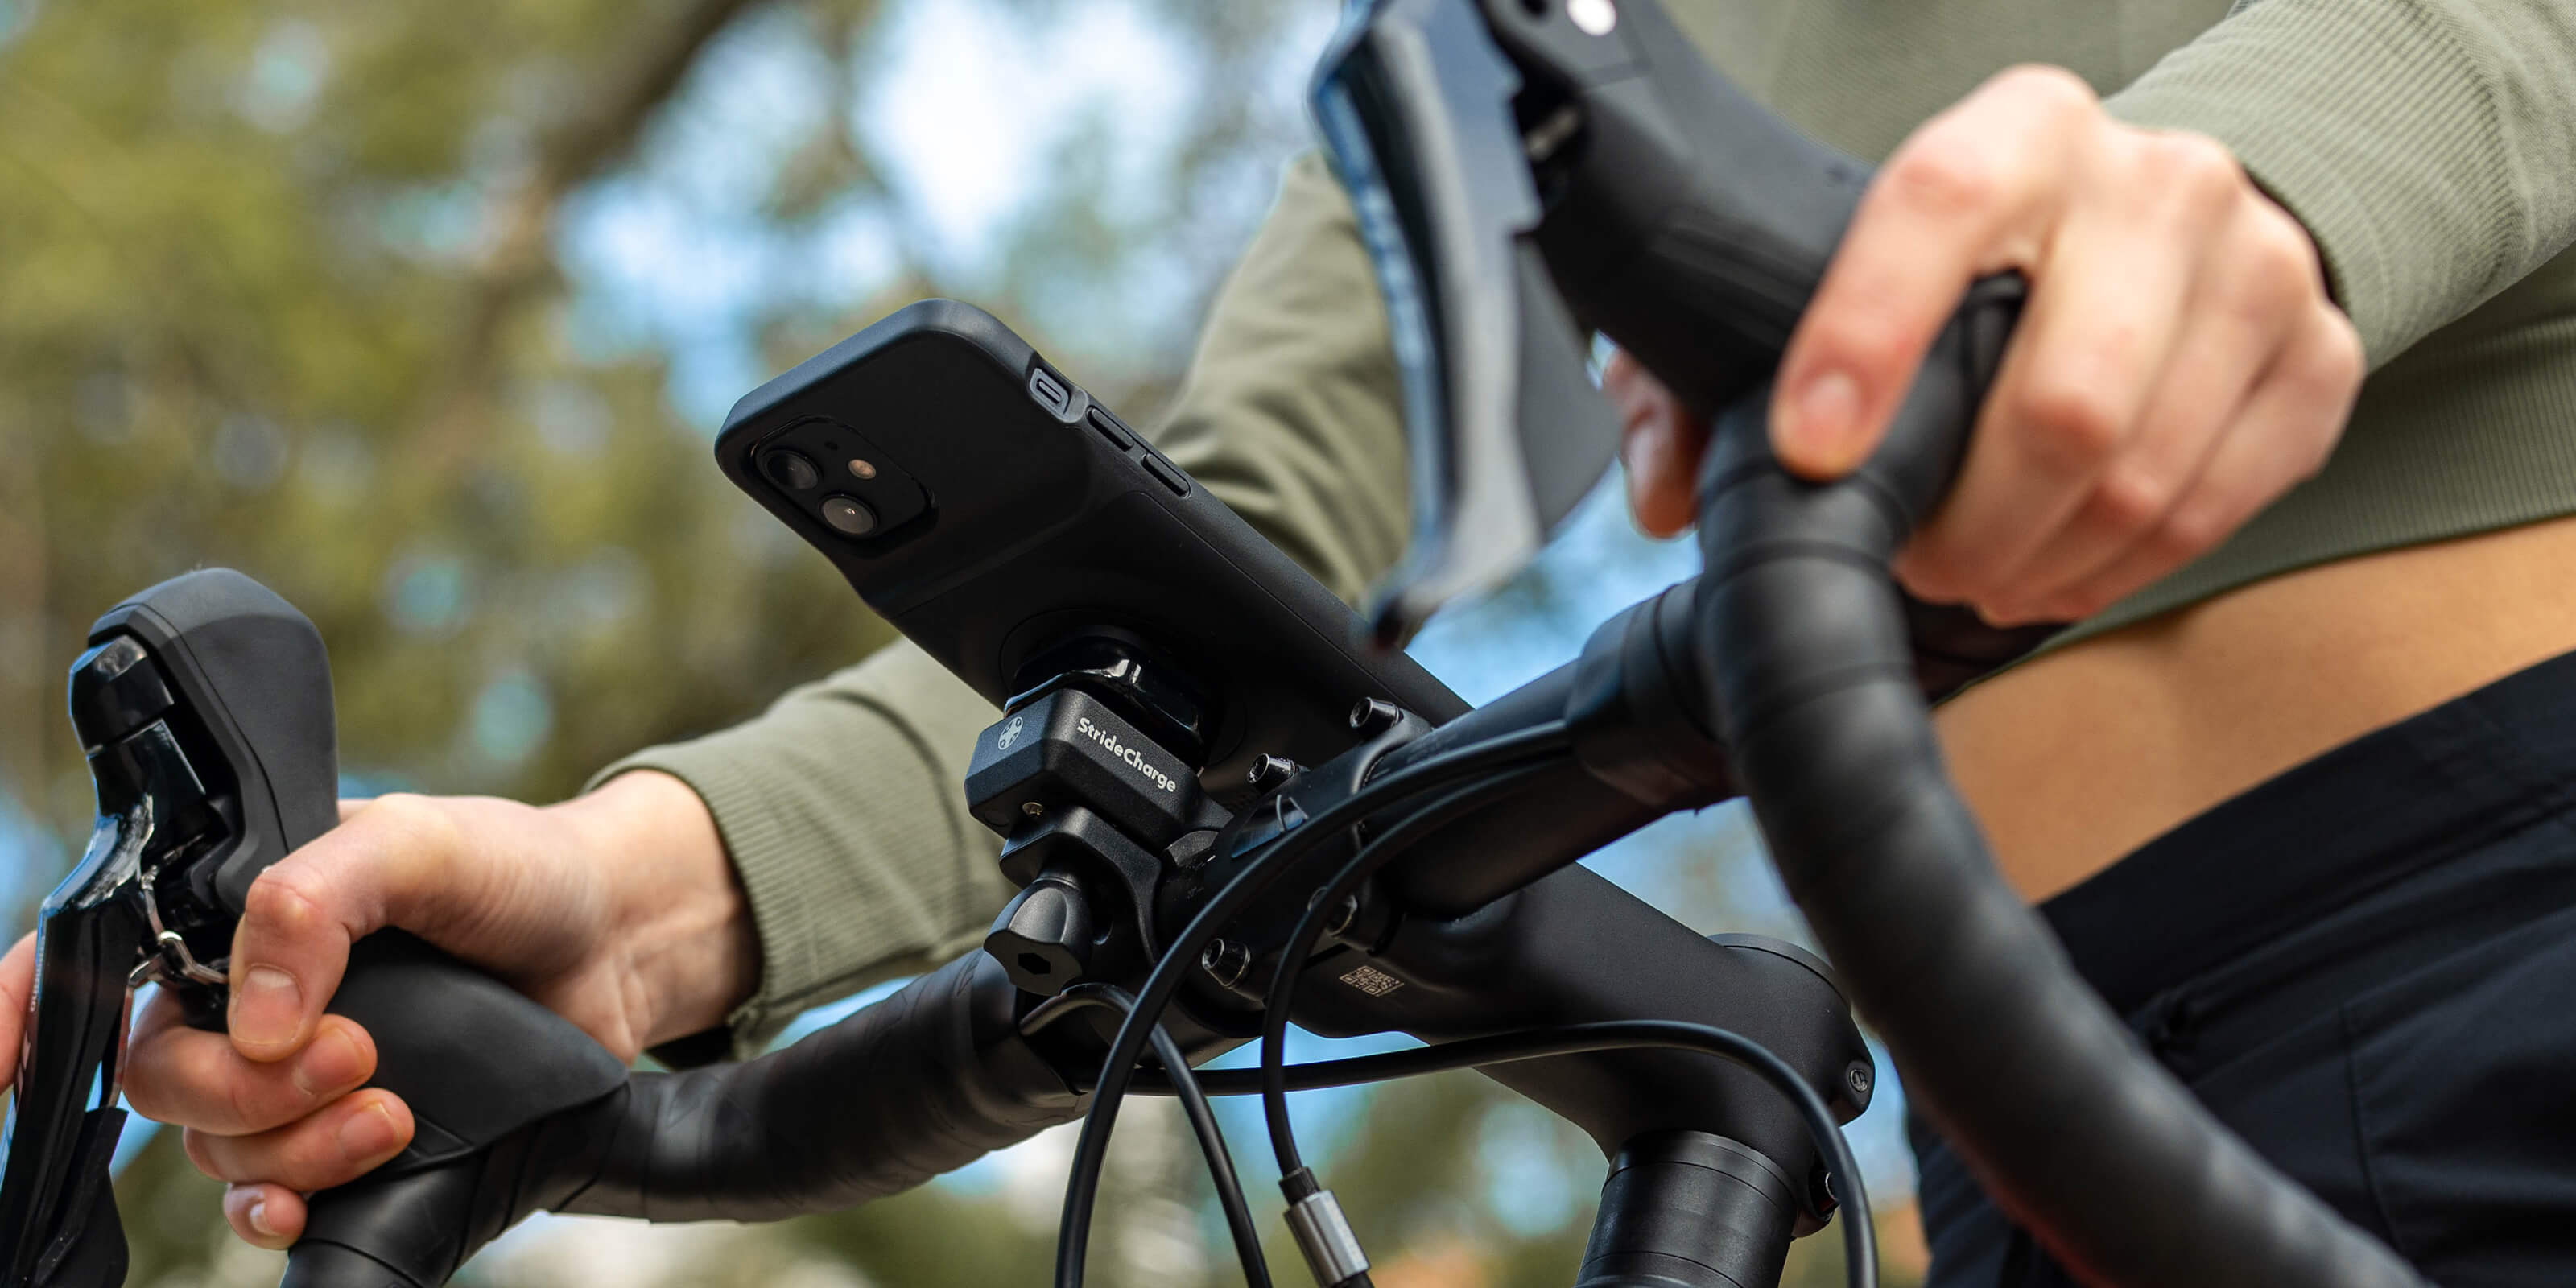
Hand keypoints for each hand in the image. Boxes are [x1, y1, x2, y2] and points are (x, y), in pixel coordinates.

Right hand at [0, 770, 755, 1249]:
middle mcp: (242, 1000)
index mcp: (232, 914)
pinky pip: (266, 1201)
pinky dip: (276, 1211)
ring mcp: (289, 1079)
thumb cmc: (516, 870)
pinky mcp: (345, 1142)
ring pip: (216, 1147)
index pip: (83, 962)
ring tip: (394, 1107)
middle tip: (355, 1057)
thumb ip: (316, 897)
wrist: (618, 937)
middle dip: (242, 1087)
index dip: (18, 1016)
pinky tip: (313, 1204)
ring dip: (292, 1145)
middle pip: (157, 1077)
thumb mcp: (420, 839)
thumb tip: (254, 1017)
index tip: (1, 1071)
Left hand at [1615, 65, 2364, 623]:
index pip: (1937, 207)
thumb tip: (1675, 491)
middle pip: (2065, 402)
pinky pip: (2207, 516)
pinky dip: (2111, 571)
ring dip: (2032, 561)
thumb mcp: (1824, 276)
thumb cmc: (1965, 265)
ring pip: (2136, 479)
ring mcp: (2257, 270)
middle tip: (1915, 557)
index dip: (1865, 337)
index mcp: (2021, 132)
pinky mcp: (2316, 362)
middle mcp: (2157, 181)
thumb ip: (1709, 370)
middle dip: (1966, 522)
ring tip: (1972, 568)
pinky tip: (2052, 567)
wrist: (2156, 230)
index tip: (1808, 450)